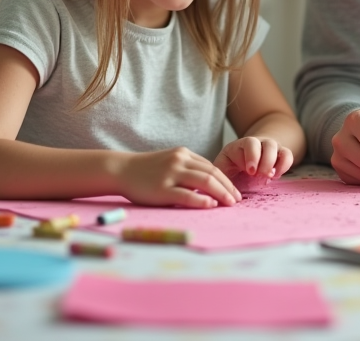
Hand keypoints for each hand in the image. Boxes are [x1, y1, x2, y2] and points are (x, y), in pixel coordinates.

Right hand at [114, 147, 241, 208]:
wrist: (121, 170)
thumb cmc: (146, 170)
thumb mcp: (170, 163)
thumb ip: (187, 170)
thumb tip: (209, 185)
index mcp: (184, 154)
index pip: (211, 167)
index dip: (226, 180)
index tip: (234, 192)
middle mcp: (180, 161)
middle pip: (212, 174)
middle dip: (228, 187)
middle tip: (237, 200)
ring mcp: (171, 174)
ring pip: (204, 182)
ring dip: (221, 193)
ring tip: (230, 204)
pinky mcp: (162, 189)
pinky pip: (186, 195)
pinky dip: (201, 200)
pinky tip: (211, 205)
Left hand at [215, 136, 293, 182]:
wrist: (243, 163)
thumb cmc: (230, 169)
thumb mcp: (222, 169)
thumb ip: (219, 176)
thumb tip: (215, 190)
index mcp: (239, 146)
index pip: (249, 144)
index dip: (251, 156)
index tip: (250, 171)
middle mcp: (256, 143)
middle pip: (266, 144)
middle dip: (265, 160)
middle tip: (261, 175)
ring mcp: (269, 148)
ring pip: (276, 147)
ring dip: (274, 162)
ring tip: (270, 177)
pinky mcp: (280, 155)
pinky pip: (287, 155)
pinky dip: (285, 165)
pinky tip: (276, 176)